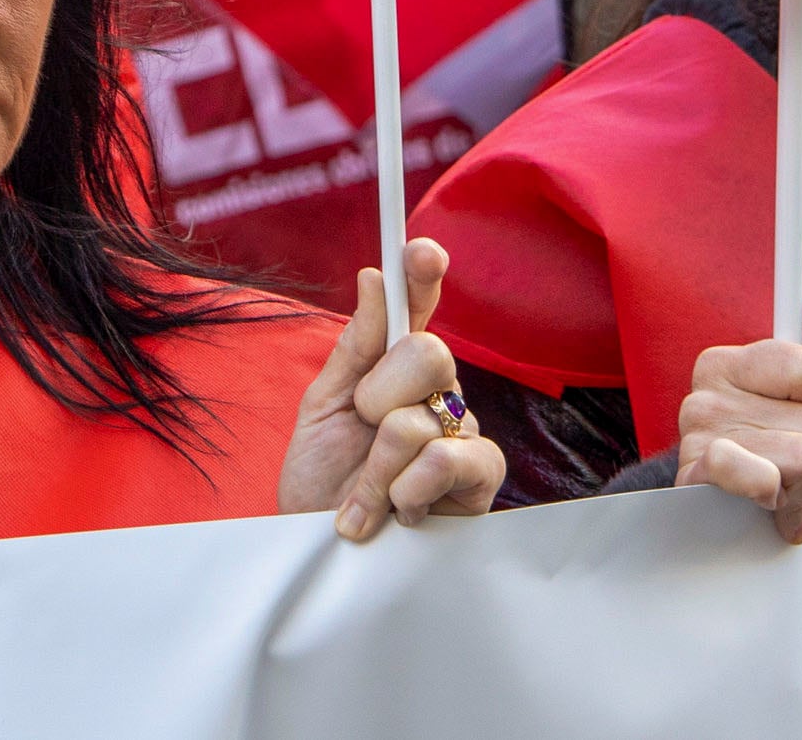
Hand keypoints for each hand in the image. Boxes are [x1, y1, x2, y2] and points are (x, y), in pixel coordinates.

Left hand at [276, 239, 502, 537]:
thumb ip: (353, 347)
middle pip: (428, 352)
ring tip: (366, 495)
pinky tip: (399, 510)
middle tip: (361, 432)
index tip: (420, 250)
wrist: (321, 552)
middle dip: (376, 397)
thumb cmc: (321, 479)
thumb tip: (373, 277)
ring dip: (378, 466)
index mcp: (394, 366)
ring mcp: (462, 433)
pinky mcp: (480, 481)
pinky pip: (455, 457)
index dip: (423, 275)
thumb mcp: (323, 408)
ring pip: (425, 415)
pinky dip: (412, 486)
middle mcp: (437, 392)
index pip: (415, 310)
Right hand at [675, 275, 801, 543]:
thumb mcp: (790, 400)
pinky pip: (766, 477)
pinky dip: (775, 498)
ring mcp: (699, 433)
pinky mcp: (699, 476)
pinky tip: (764, 504)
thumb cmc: (761, 453)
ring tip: (784, 496)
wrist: (711, 517)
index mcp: (729, 363)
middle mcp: (707, 391)